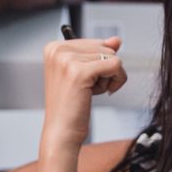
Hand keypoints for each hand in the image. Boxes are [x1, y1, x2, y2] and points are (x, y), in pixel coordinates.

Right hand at [40, 36, 125, 156]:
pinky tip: (99, 94)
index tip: (84, 81)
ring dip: (108, 78)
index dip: (98, 64)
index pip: (96, 42)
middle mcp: (58, 49)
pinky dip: (116, 81)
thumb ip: (99, 52)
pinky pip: (116, 65)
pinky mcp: (80, 72)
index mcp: (54, 47)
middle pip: (105, 48)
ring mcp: (67, 60)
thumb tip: (116, 39)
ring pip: (112, 56)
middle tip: (86, 89)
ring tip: (88, 92)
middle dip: (105, 70)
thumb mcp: (84, 73)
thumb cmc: (71, 106)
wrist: (61, 132)